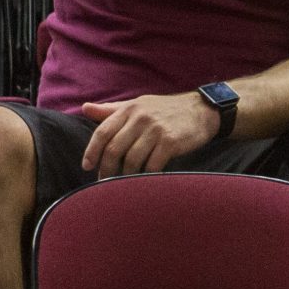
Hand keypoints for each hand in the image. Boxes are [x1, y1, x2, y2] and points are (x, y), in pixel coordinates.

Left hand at [79, 91, 220, 176]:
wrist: (203, 110)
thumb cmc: (167, 110)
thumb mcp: (138, 105)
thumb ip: (111, 110)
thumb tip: (85, 108)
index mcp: (129, 109)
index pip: (102, 132)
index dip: (92, 151)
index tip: (87, 166)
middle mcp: (140, 118)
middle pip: (114, 149)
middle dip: (107, 168)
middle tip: (105, 181)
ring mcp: (156, 130)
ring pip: (131, 160)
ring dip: (125, 175)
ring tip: (123, 183)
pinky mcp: (171, 142)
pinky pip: (152, 165)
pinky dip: (146, 176)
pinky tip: (144, 181)